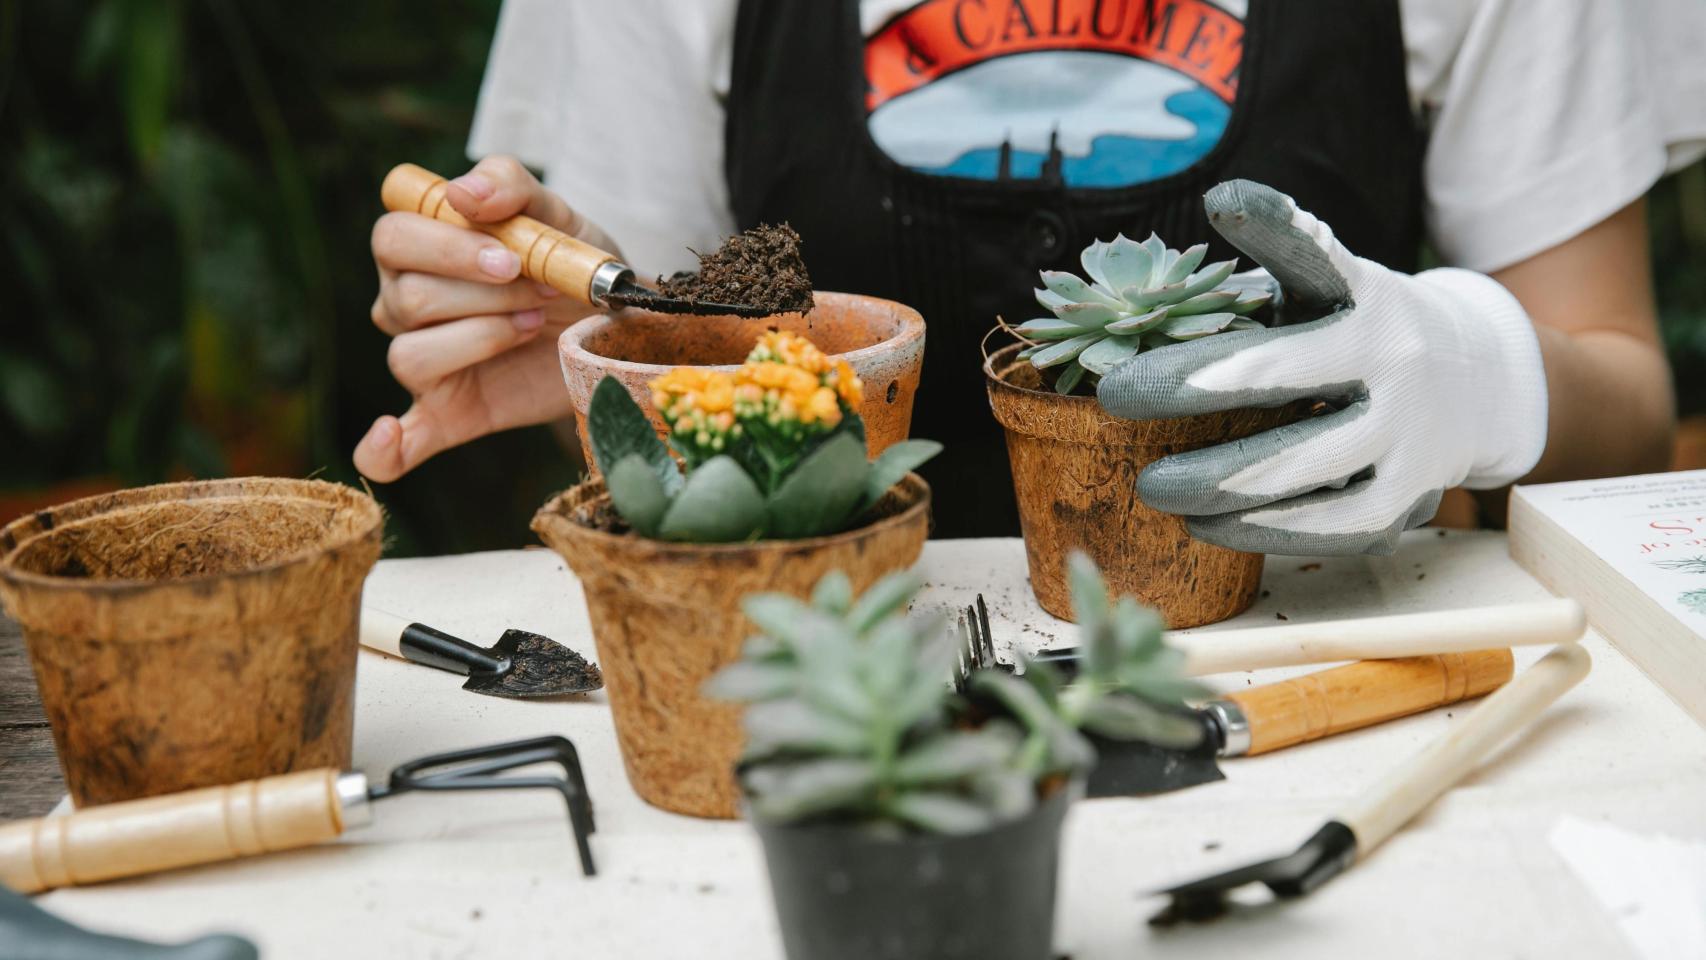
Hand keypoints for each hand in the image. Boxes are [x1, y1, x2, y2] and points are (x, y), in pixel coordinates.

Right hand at [357, 155, 622, 481]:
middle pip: (404, 298)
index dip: (447, 247)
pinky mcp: (449, 415)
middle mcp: (404, 304)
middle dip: (483, 295)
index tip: (512, 257)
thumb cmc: (573, 264)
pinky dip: (383, 450)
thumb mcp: (557, 214)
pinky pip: (398, 447)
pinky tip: (388, 437)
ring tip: (531, 327)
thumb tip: (462, 193)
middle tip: (542, 292)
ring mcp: (424, 362)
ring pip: (410, 355)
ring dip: (480, 340)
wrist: (618, 326)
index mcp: (419, 248)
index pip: (393, 237)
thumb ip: (510, 185)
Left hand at [1096, 180, 1548, 555]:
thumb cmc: (1359, 331)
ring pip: (1298, 467)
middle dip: (1185, 386)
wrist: (1479, 384)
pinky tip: (1205, 527)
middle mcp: (1390, 357)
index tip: (1222, 201)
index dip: (1270, 224)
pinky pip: (1327, 526)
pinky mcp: (1408, 497)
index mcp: (1363, 296)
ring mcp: (1406, 431)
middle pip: (1278, 375)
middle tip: (1115, 395)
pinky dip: (1259, 531)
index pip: (1315, 254)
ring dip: (1212, 480)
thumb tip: (1142, 303)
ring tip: (1151, 486)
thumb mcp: (1325, 289)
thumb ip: (1256, 287)